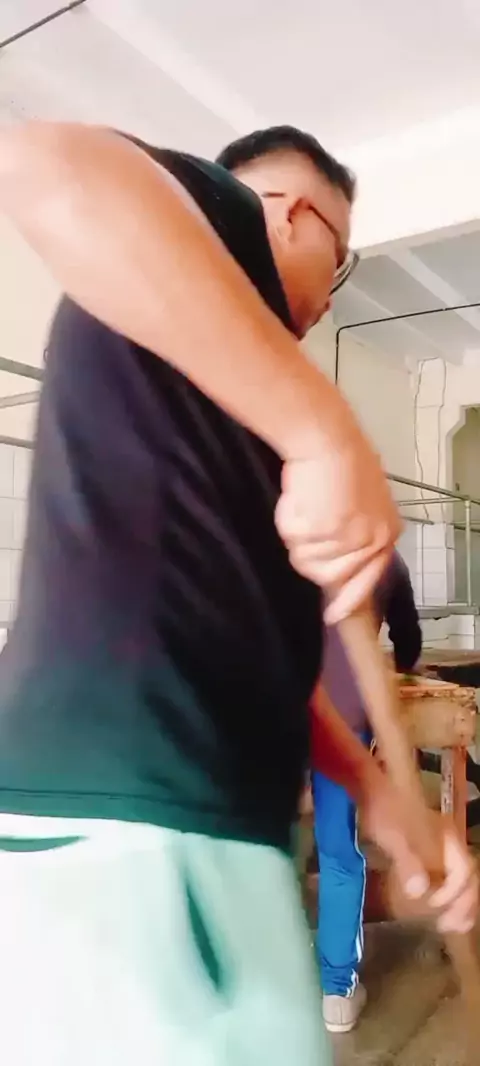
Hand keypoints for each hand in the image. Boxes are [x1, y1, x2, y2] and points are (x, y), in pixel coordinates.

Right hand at [275, 439, 400, 622]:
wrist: (326, 436)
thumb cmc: (338, 460)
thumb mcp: (360, 503)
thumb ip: (354, 535)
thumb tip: (335, 572)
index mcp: (387, 532)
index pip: (369, 578)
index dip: (349, 599)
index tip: (333, 617)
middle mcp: (373, 539)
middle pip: (328, 576)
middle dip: (308, 555)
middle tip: (303, 524)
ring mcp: (350, 537)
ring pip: (306, 560)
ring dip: (295, 534)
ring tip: (302, 503)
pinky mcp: (326, 530)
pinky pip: (293, 539)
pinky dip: (287, 519)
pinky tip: (297, 496)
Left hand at [360, 774, 477, 933]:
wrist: (370, 788)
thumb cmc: (383, 811)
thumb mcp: (393, 836)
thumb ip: (407, 862)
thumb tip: (418, 892)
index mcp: (447, 838)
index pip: (463, 872)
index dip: (453, 893)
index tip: (434, 905)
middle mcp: (449, 843)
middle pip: (468, 878)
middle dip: (463, 905)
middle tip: (450, 927)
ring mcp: (439, 847)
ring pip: (459, 879)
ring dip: (458, 903)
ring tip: (449, 925)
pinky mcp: (427, 852)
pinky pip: (444, 877)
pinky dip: (445, 895)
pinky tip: (435, 907)